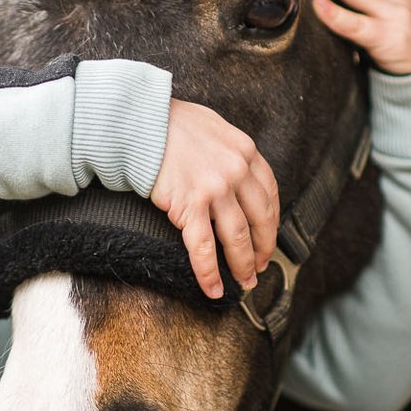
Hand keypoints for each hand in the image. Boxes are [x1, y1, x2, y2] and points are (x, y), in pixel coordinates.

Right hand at [151, 99, 280, 298]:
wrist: (139, 122)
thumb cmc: (170, 123)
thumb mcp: (213, 127)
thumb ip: (229, 150)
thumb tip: (236, 171)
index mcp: (245, 151)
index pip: (269, 194)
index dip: (271, 222)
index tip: (267, 238)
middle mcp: (236, 171)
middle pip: (259, 220)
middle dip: (262, 249)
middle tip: (260, 267)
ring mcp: (214, 189)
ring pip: (237, 237)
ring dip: (243, 265)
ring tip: (244, 282)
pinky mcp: (189, 205)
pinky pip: (203, 248)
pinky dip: (209, 273)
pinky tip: (213, 289)